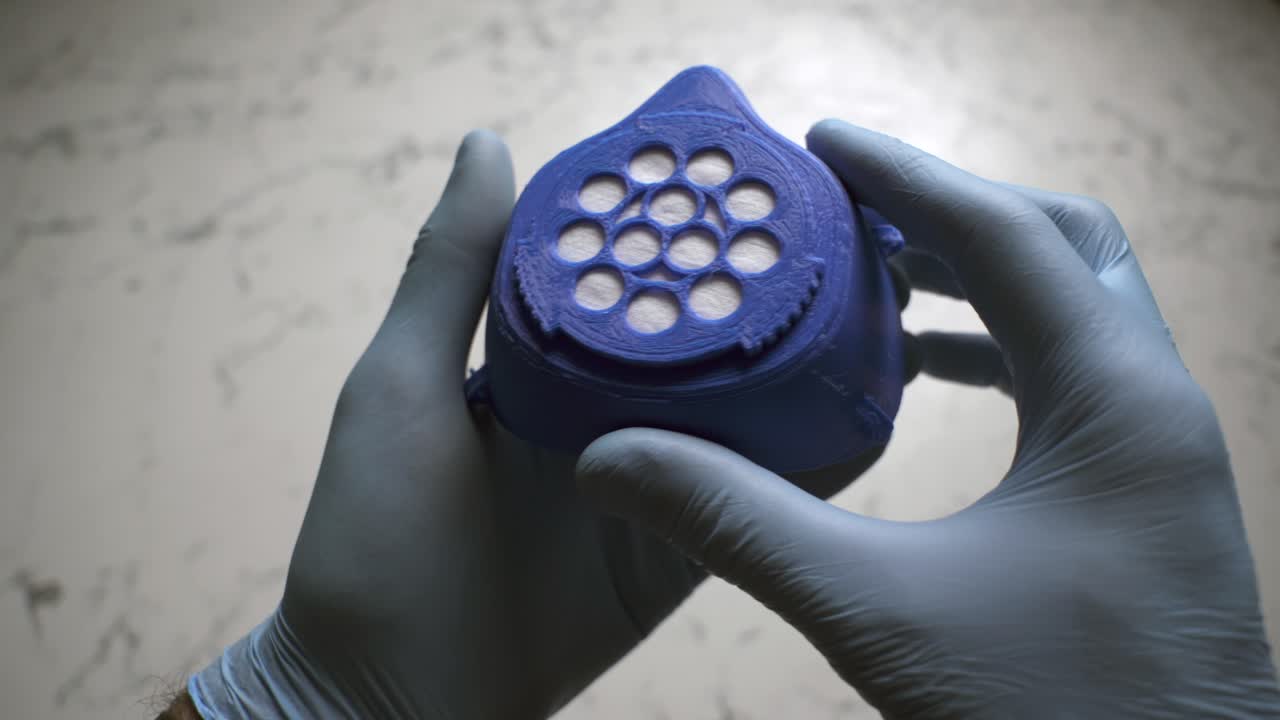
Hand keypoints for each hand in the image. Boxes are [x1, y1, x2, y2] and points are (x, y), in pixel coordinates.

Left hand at [187, 130, 905, 718]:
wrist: (394, 696)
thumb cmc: (373, 539)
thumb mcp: (399, 386)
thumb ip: (452, 273)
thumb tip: (492, 142)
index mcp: (546, 361)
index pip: (631, 277)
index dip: (684, 229)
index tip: (749, 179)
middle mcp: (610, 411)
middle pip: (703, 338)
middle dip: (765, 291)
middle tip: (843, 239)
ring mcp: (656, 481)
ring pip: (747, 412)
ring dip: (803, 367)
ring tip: (876, 307)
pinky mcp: (687, 549)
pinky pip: (761, 501)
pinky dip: (812, 464)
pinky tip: (863, 411)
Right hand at [577, 120, 1279, 717]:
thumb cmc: (1056, 719)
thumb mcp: (878, 614)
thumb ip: (740, 526)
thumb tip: (613, 462)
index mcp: (1115, 403)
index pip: (1006, 236)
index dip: (907, 179)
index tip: (825, 146)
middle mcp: (1155, 408)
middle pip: (1063, 247)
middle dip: (955, 213)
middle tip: (852, 212)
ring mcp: (1159, 455)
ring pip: (1074, 312)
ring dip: (979, 281)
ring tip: (877, 282)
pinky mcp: (1144, 499)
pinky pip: (1074, 378)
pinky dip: (1000, 351)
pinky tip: (928, 377)